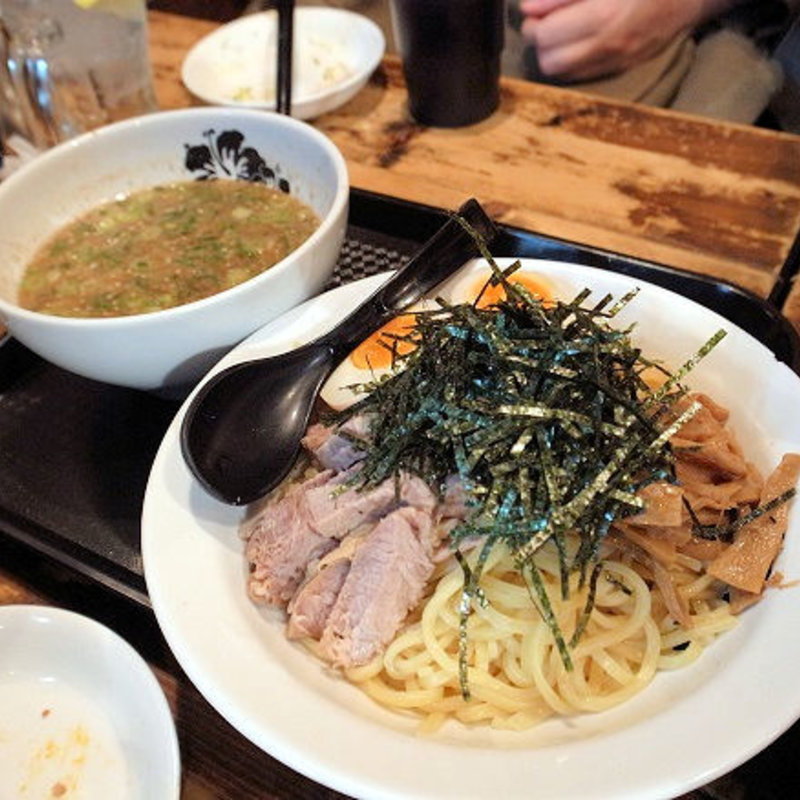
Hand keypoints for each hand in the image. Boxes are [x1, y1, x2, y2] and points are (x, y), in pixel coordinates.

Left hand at [518, 0, 733, 81]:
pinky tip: (574, 41)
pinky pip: (580, 76)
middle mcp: (610, 45)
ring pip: (562, 73)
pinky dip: (569, 61)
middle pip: (549, 61)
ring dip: (552, 54)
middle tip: (542, 22)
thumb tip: (530, 8)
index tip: (533, 9)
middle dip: (539, 42)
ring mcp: (617, 61)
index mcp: (605, 15)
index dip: (533, 22)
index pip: (546, 36)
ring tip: (558, 32)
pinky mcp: (622, 68)